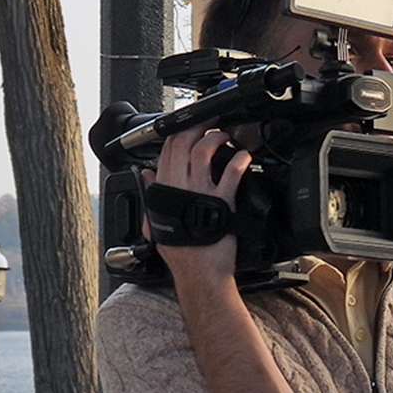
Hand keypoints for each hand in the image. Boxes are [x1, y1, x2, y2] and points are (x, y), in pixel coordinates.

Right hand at [144, 128, 250, 286]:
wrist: (198, 272)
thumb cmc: (181, 250)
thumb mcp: (156, 220)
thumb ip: (152, 194)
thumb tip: (147, 174)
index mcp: (162, 189)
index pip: (167, 148)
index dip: (180, 130)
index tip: (192, 122)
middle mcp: (179, 186)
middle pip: (185, 142)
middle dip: (200, 125)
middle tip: (213, 120)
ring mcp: (199, 192)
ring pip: (204, 150)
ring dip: (217, 137)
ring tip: (227, 135)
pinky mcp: (221, 201)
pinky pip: (231, 172)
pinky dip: (239, 159)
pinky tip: (244, 156)